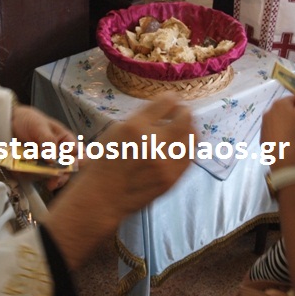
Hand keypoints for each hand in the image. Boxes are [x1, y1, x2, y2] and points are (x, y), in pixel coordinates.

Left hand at [11, 104, 77, 189]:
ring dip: (50, 180)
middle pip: (69, 169)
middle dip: (63, 175)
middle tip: (56, 179)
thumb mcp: (39, 126)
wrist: (9, 123)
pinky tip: (30, 174)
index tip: (72, 165)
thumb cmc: (29, 120)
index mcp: (66, 140)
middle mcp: (60, 153)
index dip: (80, 160)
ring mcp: (48, 162)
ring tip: (46, 182)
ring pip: (56, 176)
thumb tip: (53, 158)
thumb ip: (47, 140)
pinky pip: (39, 177)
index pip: (81, 153)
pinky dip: (35, 178)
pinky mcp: (37, 168)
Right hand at [88, 93, 193, 216]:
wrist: (102, 197)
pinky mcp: (172, 179)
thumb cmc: (104, 162)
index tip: (170, 100)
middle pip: (185, 117)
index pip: (166, 102)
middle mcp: (152, 143)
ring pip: (192, 136)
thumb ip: (140, 119)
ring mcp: (165, 163)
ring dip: (189, 128)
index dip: (170, 98)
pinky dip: (187, 147)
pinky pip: (190, 157)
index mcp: (134, 127)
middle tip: (180, 112)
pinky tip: (179, 147)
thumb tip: (163, 110)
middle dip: (184, 111)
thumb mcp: (115, 131)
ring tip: (182, 129)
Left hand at [261, 91, 294, 168]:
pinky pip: (274, 133)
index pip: (294, 99)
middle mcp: (268, 111)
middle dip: (293, 116)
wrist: (285, 155)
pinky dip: (279, 135)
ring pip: (278, 121)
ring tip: (294, 136)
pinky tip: (286, 142)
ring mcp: (264, 125)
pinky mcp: (263, 138)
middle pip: (285, 110)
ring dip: (285, 125)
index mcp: (279, 103)